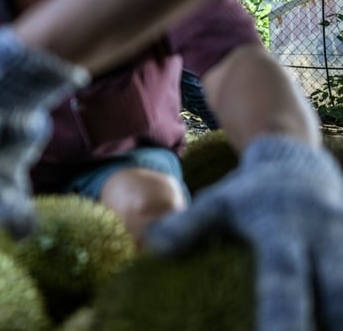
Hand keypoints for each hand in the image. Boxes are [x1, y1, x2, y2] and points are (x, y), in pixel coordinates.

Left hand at [148, 136, 342, 330]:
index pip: (283, 278)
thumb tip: (154, 247)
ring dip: (337, 315)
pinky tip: (330, 319)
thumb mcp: (217, 202)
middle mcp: (322, 239)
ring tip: (322, 330)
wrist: (297, 164)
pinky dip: (339, 307)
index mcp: (282, 230)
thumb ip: (189, 225)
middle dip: (328, 321)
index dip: (282, 315)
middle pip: (334, 293)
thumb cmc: (248, 192)